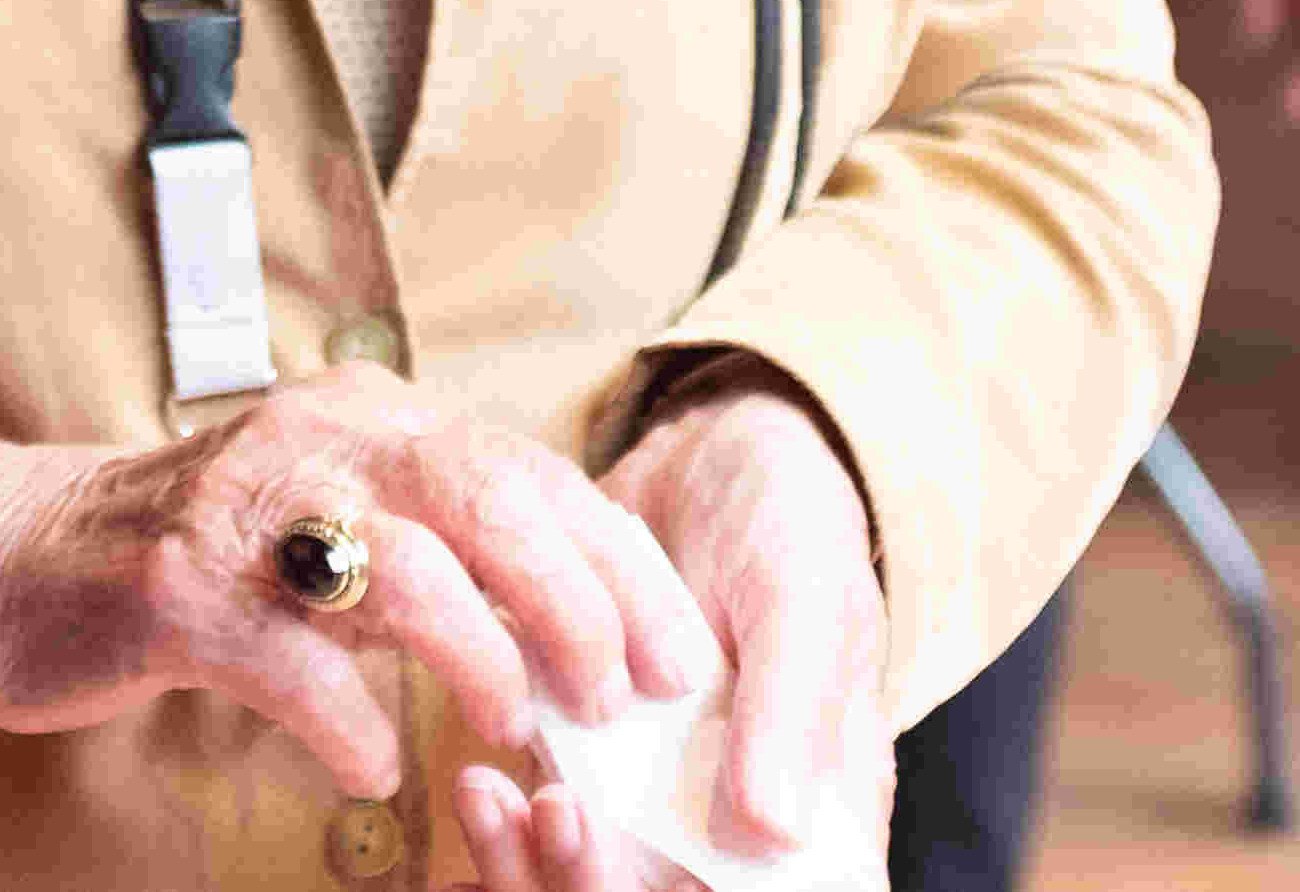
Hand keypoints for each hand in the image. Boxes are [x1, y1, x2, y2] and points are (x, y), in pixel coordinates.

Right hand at [0, 370, 713, 799]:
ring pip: (403, 565)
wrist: (13, 559)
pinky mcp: (176, 588)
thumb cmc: (199, 559)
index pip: (531, 472)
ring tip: (512, 725)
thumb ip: (439, 546)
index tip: (678, 652)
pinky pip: (290, 660)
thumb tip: (580, 621)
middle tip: (617, 694)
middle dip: (576, 602)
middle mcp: (316, 439)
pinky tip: (371, 763)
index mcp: (371, 417)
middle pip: (489, 498)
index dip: (620, 563)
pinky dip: (346, 722)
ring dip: (480, 655)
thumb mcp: (332, 520)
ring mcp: (242, 510)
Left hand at [446, 374, 889, 891]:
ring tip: (493, 797)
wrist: (709, 450)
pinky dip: (510, 830)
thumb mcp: (803, 597)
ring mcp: (660, 794)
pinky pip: (549, 829)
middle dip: (600, 883)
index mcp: (821, 800)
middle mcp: (739, 816)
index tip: (664, 880)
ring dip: (541, 865)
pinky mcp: (592, 759)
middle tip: (555, 817)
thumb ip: (792, 709)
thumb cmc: (786, 524)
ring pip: (599, 878)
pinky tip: (479, 786)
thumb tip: (773, 830)